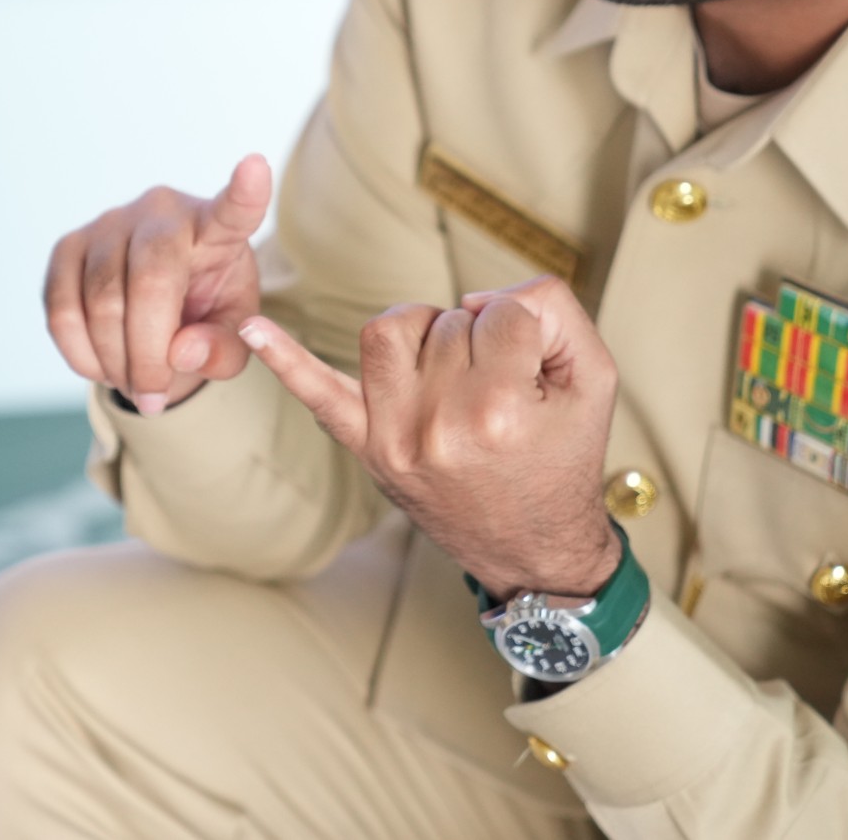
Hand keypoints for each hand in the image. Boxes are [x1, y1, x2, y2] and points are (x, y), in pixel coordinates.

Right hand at [43, 154, 272, 412]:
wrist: (154, 302)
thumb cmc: (205, 309)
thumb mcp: (232, 337)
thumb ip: (223, 350)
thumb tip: (180, 351)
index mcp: (216, 229)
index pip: (234, 210)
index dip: (245, 192)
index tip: (256, 167)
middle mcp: (162, 212)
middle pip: (150, 281)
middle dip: (148, 355)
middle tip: (156, 398)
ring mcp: (109, 222)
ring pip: (101, 302)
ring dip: (115, 361)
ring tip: (135, 383)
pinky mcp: (67, 245)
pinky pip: (61, 310)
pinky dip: (81, 354)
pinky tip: (103, 365)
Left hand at [242, 275, 620, 597]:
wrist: (533, 550)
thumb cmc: (561, 459)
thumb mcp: (594, 381)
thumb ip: (554, 310)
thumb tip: (482, 297)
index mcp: (499, 410)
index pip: (504, 313)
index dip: (528, 330)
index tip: (535, 374)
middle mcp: (437, 424)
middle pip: (450, 320)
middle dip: (482, 338)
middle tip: (503, 387)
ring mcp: (393, 438)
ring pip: (389, 330)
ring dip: (423, 333)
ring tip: (449, 363)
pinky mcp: (367, 448)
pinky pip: (318, 394)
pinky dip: (284, 360)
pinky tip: (253, 330)